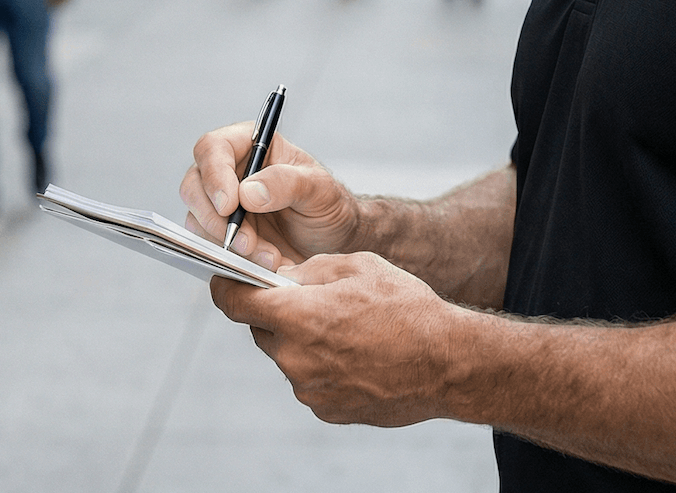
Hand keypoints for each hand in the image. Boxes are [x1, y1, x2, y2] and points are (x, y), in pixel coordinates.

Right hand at [180, 123, 360, 271]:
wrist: (334, 243)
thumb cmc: (329, 206)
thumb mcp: (319, 189)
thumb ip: (287, 183)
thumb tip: (248, 191)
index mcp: (251, 145)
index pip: (213, 148)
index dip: (214, 175)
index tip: (230, 205)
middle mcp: (229, 172)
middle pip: (194, 185)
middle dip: (215, 218)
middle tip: (245, 241)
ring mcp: (222, 205)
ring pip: (197, 220)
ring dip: (227, 244)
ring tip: (269, 257)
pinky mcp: (222, 235)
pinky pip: (209, 246)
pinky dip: (232, 259)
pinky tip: (264, 263)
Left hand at [211, 252, 459, 425]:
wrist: (448, 363)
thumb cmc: (409, 310)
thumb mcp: (361, 266)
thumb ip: (312, 270)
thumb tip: (285, 278)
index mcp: (299, 316)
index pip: (234, 302)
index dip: (226, 286)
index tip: (227, 279)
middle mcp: (296, 357)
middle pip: (263, 331)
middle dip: (280, 314)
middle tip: (317, 304)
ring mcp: (309, 389)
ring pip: (289, 357)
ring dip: (305, 342)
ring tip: (350, 332)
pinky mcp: (326, 410)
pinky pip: (310, 382)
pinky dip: (323, 368)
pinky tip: (358, 356)